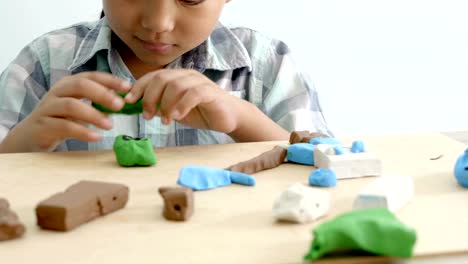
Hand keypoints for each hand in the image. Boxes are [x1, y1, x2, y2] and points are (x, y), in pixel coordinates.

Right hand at [0, 72, 130, 151]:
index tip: (128, 87)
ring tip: (110, 125)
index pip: (90, 76)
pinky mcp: (43, 126)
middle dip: (102, 94)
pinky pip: (64, 126)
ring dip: (93, 115)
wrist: (31, 136)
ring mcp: (48, 108)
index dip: (109, 80)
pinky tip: (96, 137)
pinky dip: (82, 132)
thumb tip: (123, 100)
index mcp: (68, 85)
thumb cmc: (61, 119)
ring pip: (71, 106)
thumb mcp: (80, 108)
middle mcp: (57, 92)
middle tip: (120, 105)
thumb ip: (98, 103)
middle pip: (79, 85)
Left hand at [124, 69, 238, 132]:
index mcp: (177, 77)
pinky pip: (193, 94)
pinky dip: (181, 105)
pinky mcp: (210, 92)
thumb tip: (137, 107)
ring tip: (165, 121)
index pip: (153, 76)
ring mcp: (199, 82)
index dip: (138, 87)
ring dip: (165, 104)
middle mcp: (186, 75)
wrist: (229, 117)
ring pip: (175, 85)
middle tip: (146, 115)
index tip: (128, 101)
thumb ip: (159, 106)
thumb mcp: (174, 110)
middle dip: (149, 97)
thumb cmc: (201, 112)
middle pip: (161, 78)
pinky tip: (176, 117)